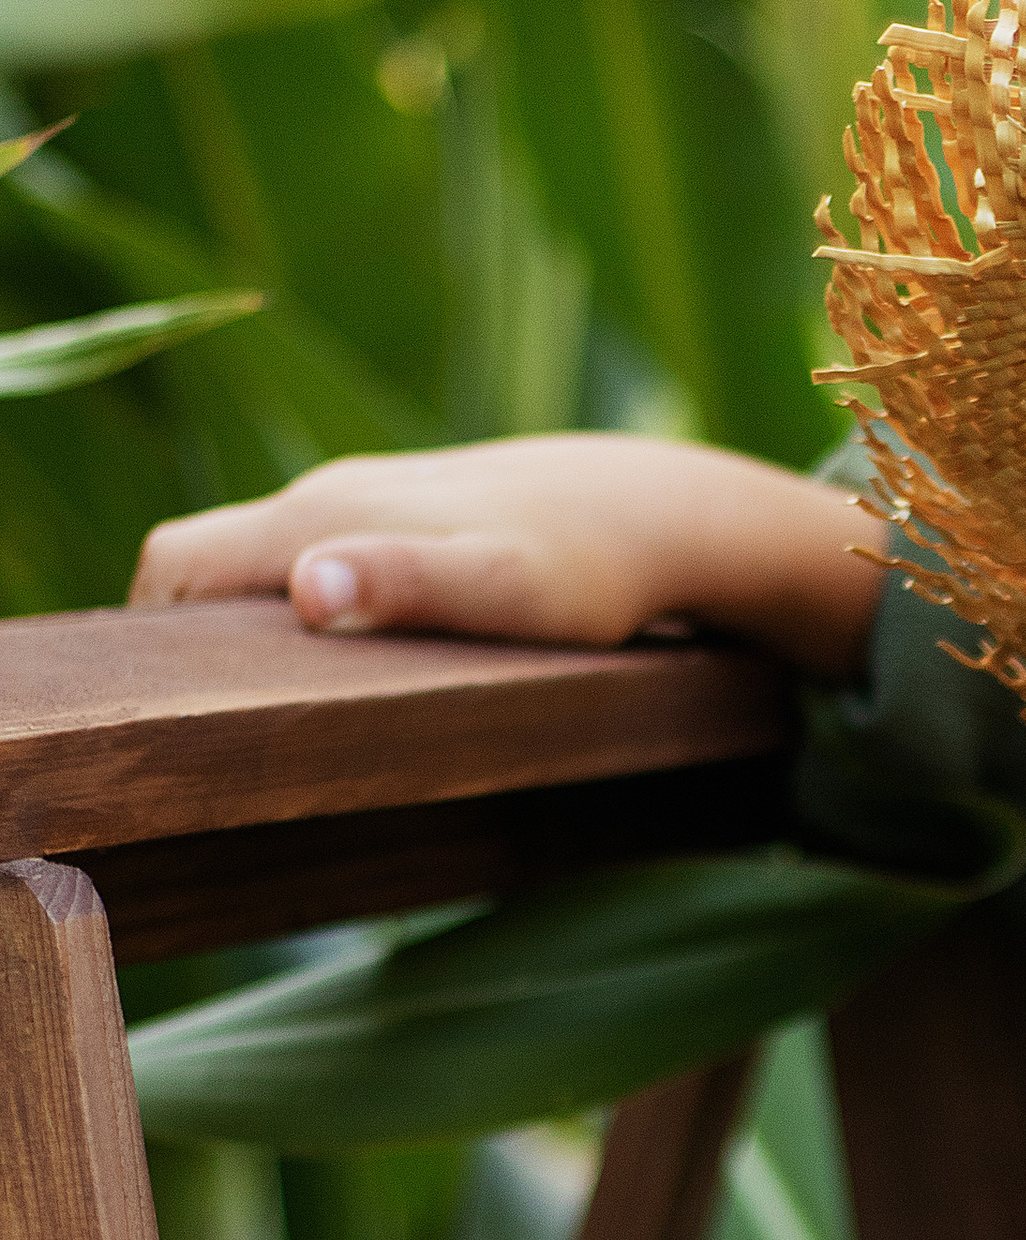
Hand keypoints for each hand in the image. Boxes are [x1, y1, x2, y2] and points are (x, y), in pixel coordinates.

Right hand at [128, 432, 890, 673]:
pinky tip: (336, 682)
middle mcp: (329, 497)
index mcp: (321, 513)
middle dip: (184, 645)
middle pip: (206, 568)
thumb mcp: (499, 591)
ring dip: (243, 638)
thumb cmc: (588, 568)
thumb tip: (305, 591)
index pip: (178, 563)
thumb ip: (404, 585)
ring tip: (262, 728)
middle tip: (206, 742)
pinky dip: (298, 623)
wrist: (663, 513)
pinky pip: (318, 570)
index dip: (148, 638)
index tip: (158, 717)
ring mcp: (367, 505)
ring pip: (263, 570)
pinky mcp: (407, 525)